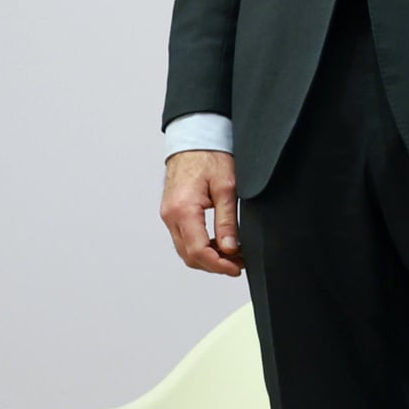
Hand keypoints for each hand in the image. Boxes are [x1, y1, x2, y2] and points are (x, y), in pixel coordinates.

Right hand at [163, 149, 241, 277]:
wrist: (193, 140)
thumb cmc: (210, 157)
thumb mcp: (227, 187)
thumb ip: (227, 220)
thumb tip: (230, 248)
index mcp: (183, 210)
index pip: (198, 250)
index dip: (219, 265)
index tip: (237, 268)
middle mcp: (170, 216)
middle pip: (189, 255)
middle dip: (215, 265)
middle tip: (240, 264)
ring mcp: (168, 216)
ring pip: (185, 250)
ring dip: (208, 258)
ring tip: (234, 256)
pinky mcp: (172, 214)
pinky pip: (184, 239)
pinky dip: (201, 247)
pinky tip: (221, 244)